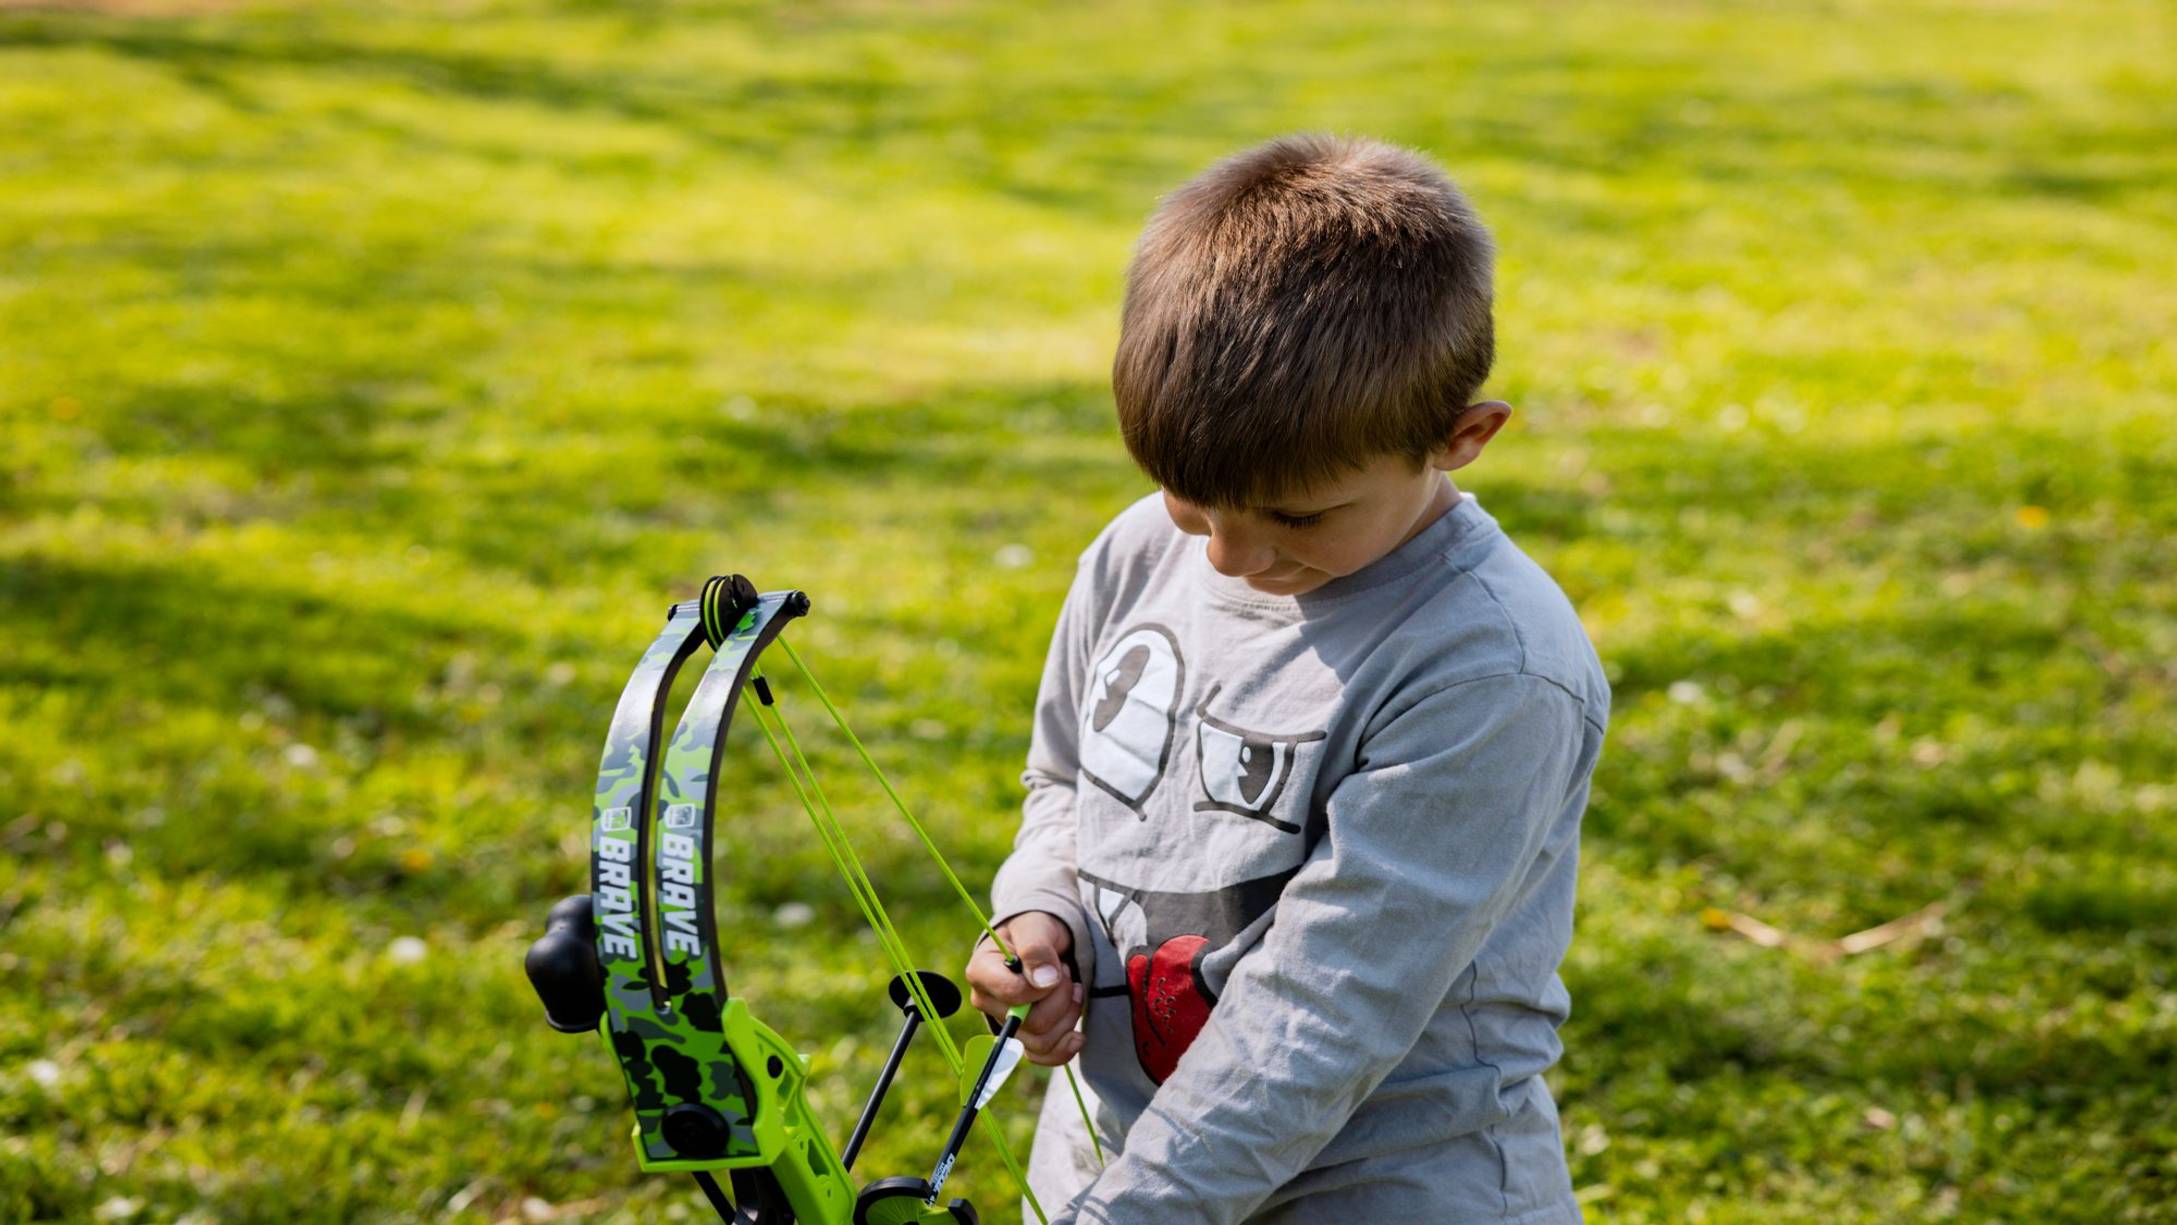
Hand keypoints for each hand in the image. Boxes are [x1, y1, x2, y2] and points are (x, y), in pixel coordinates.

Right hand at [965, 911, 1085, 1066]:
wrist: (1044, 940)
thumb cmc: (1034, 930)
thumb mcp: (1035, 927)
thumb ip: (1036, 949)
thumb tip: (1044, 981)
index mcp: (982, 971)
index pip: (1013, 994)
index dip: (1042, 987)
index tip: (1056, 969)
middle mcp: (988, 1002)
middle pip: (1033, 1023)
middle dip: (1061, 999)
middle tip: (1066, 974)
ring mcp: (1005, 1022)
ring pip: (1042, 1042)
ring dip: (1068, 1017)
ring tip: (1072, 989)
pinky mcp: (1023, 1036)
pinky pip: (1043, 1057)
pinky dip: (1065, 1046)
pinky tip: (1077, 1033)